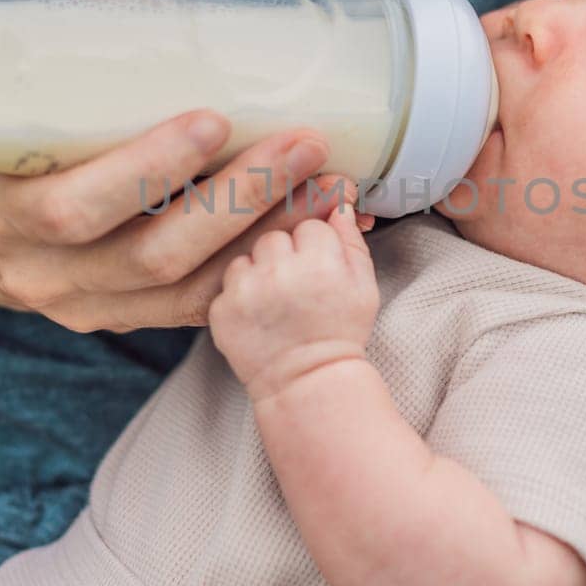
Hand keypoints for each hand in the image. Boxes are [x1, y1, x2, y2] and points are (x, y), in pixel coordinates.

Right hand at [0, 111, 352, 331]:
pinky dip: (263, 267)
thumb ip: (46, 48)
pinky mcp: (122, 317)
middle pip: (152, 254)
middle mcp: (44, 275)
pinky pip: (201, 305)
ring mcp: (86, 305)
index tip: (212, 118)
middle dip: (238, 200)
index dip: (147, 170)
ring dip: (268, 237)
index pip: (72, 208)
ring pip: (188, 287)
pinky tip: (317, 231)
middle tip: (305, 143)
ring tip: (333, 186)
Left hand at [208, 201, 378, 400]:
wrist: (307, 382)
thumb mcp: (365, 288)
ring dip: (258, 271)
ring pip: (247, 255)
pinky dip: (239, 294)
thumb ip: (352, 241)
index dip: (316, 246)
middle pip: (275, 236)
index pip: (310, 225)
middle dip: (284, 255)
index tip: (319, 269)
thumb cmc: (339, 333)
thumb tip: (340, 204)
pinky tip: (257, 314)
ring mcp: (246, 291)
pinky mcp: (221, 309)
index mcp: (320, 262)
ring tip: (275, 300)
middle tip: (296, 286)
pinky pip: (227, 282)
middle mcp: (279, 272)